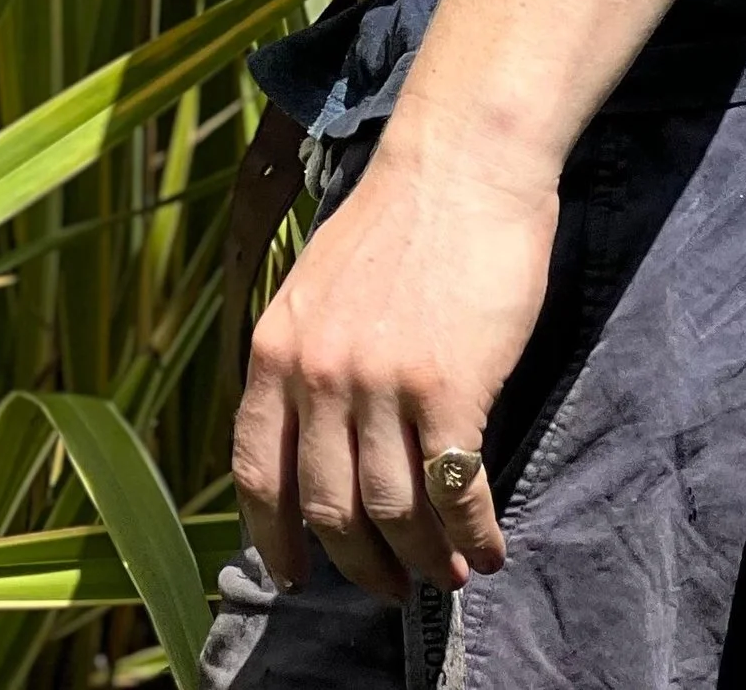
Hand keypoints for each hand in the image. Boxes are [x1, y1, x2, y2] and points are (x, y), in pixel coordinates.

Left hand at [233, 125, 558, 601]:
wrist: (461, 160)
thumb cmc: (398, 220)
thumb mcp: (316, 286)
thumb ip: (305, 360)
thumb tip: (310, 445)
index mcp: (275, 346)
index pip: (256, 473)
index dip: (274, 538)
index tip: (293, 576)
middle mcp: (317, 373)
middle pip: (329, 510)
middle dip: (362, 565)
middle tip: (391, 584)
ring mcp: (381, 383)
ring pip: (394, 514)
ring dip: (424, 560)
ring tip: (448, 570)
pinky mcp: (448, 386)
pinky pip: (455, 493)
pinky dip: (473, 534)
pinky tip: (488, 546)